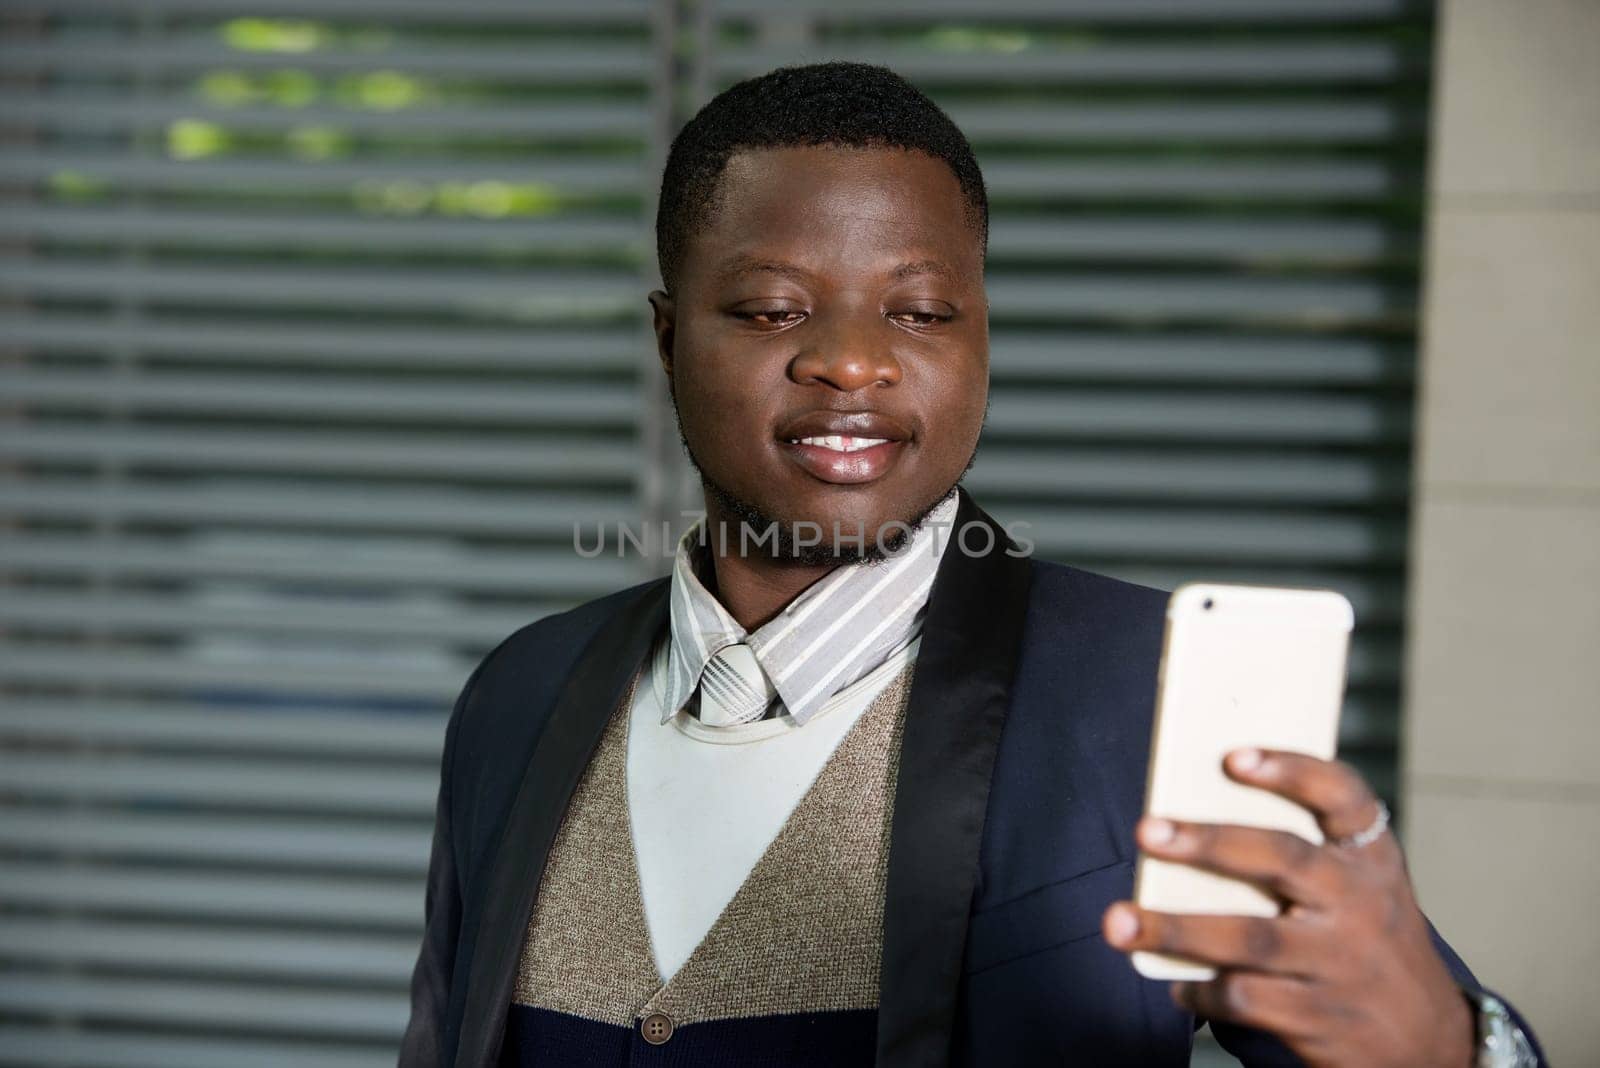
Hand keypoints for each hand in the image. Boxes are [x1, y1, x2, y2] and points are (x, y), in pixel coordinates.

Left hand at [1101, 748, 1475, 1067]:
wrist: (1429, 1041)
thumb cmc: (1366, 939)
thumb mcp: (1360, 887)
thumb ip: (1298, 853)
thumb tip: (1188, 824)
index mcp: (1371, 859)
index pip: (1344, 797)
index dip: (1292, 771)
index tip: (1234, 756)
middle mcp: (1361, 905)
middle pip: (1281, 860)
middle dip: (1208, 843)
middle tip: (1147, 831)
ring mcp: (1340, 964)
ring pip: (1249, 938)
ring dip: (1174, 929)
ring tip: (1117, 921)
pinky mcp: (1319, 1019)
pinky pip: (1245, 997)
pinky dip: (1201, 987)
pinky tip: (1176, 981)